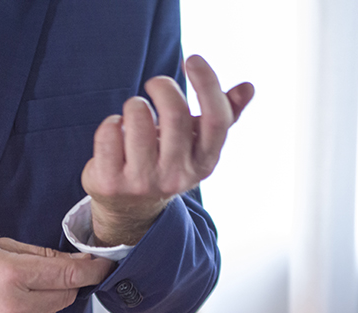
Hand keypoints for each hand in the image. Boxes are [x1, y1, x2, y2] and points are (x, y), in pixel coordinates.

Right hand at [0, 238, 112, 312]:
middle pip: (65, 296)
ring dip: (44, 304)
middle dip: (63, 284)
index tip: (104, 266)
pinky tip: (7, 310)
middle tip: (45, 275)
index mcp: (12, 275)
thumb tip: (76, 261)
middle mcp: (13, 306)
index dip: (92, 270)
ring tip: (16, 293)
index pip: (68, 275)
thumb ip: (40, 255)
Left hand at [81, 55, 253, 245]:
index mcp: (204, 163)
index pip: (216, 120)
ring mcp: (142, 182)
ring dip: (134, 104)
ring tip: (135, 113)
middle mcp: (176, 176)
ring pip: (138, 117)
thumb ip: (223, 115)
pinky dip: (111, 122)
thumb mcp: (196, 145)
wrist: (130, 208)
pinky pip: (109, 132)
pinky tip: (116, 132)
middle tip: (155, 84)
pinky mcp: (110, 182)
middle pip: (175, 114)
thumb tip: (248, 87)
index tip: (192, 59)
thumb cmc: (166, 162)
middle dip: (163, 87)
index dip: (208, 84)